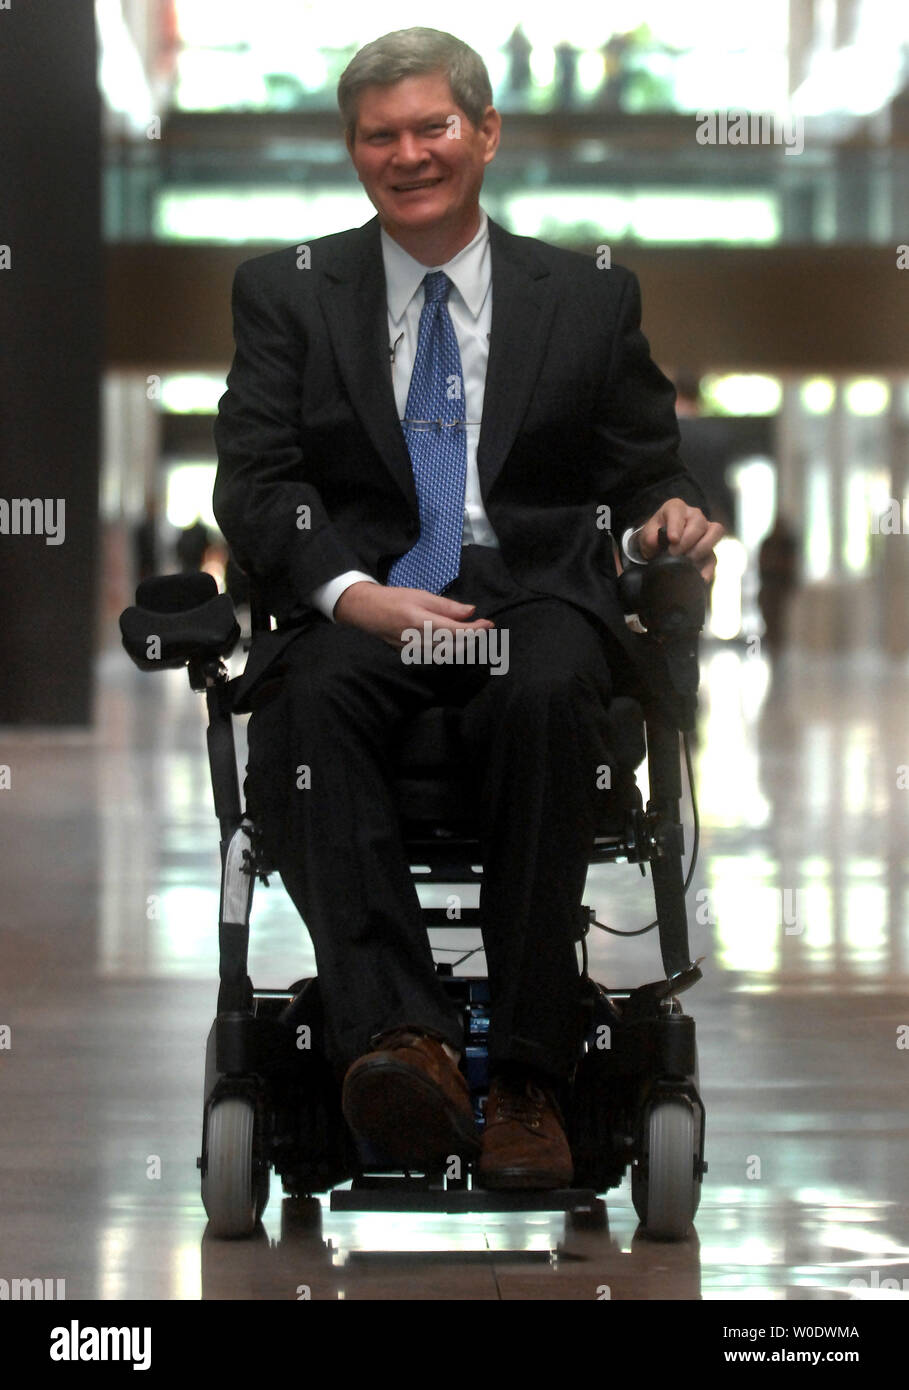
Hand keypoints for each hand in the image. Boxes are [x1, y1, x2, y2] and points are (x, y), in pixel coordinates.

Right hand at [333, 581, 494, 648]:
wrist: (366, 611)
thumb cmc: (394, 598)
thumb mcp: (421, 595)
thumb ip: (446, 606)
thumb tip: (470, 611)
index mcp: (420, 621)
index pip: (455, 631)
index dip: (475, 630)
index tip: (488, 624)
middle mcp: (417, 639)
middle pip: (454, 646)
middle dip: (472, 639)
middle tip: (484, 628)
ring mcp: (413, 650)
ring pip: (446, 654)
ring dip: (463, 646)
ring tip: (473, 635)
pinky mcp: (410, 654)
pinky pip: (435, 656)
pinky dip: (450, 651)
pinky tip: (456, 643)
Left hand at [636, 499, 724, 582]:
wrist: (658, 546)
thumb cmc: (654, 535)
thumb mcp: (647, 535)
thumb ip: (649, 537)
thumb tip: (653, 541)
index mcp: (676, 508)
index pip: (678, 511)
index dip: (676, 525)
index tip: (672, 539)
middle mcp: (693, 516)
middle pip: (699, 523)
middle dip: (688, 540)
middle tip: (675, 553)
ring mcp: (705, 530)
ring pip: (715, 531)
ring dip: (703, 548)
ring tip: (689, 561)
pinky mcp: (710, 547)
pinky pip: (714, 554)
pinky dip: (709, 566)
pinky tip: (702, 576)